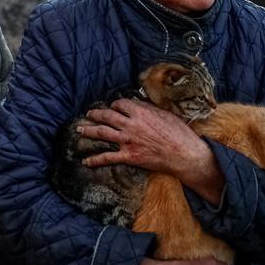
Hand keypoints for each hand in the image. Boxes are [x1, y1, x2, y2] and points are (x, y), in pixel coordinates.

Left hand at [81, 98, 206, 175]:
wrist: (184, 154)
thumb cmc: (179, 133)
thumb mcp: (165, 114)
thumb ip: (149, 108)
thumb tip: (138, 103)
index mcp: (140, 112)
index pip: (120, 104)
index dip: (116, 105)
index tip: (114, 107)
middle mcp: (130, 125)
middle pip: (107, 116)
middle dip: (96, 114)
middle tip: (89, 114)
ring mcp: (128, 141)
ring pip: (102, 133)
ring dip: (88, 131)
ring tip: (79, 130)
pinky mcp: (129, 157)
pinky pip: (107, 158)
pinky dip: (95, 160)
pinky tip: (86, 161)